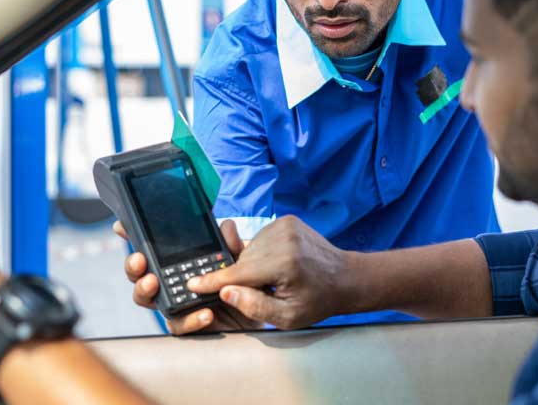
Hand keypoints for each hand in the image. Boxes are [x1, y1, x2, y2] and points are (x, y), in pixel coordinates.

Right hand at [115, 218, 261, 333]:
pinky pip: (178, 324)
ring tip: (153, 281)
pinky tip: (204, 314)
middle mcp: (171, 282)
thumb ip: (232, 246)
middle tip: (139, 260)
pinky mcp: (187, 325)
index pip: (151, 249)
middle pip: (139, 274)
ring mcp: (176, 304)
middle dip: (133, 266)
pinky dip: (189, 319)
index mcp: (178, 263)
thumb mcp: (240, 261)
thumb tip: (227, 225)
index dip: (133, 237)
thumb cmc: (241, 284)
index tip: (121, 227)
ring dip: (145, 289)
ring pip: (148, 299)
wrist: (256, 314)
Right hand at [186, 215, 353, 329]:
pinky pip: (259, 240)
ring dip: (251, 265)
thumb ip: (255, 306)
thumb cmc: (318, 301)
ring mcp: (284, 225)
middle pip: (242, 261)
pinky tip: (275, 265)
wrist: (345, 277)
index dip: (213, 280)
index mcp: (283, 263)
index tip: (191, 283)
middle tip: (257, 291)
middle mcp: (282, 238)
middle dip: (240, 277)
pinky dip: (260, 253)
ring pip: (249, 249)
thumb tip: (225, 291)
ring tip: (271, 279)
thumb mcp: (288, 317)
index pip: (238, 273)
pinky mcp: (286, 220)